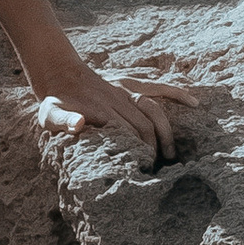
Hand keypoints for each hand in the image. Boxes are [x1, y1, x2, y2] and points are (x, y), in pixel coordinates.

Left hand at [20, 49, 199, 167]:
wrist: (59, 74)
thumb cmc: (54, 102)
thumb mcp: (50, 114)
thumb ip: (63, 120)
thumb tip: (79, 124)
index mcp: (101, 109)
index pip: (127, 133)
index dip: (138, 152)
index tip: (144, 170)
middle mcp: (118, 99)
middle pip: (144, 126)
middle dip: (153, 148)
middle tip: (157, 170)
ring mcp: (126, 90)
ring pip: (154, 110)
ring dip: (165, 132)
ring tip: (170, 154)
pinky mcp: (131, 83)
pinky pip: (158, 87)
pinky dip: (176, 93)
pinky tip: (193, 103)